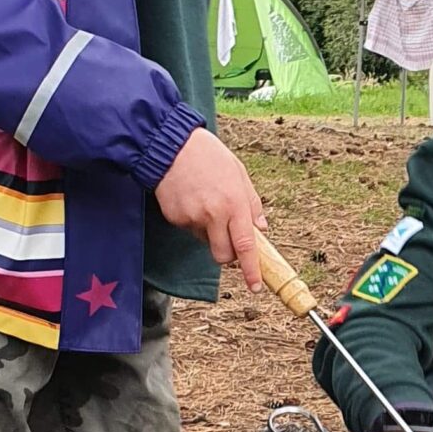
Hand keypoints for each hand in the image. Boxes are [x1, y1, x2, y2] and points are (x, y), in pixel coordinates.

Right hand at [153, 127, 267, 290]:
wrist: (171, 145)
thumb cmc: (209, 155)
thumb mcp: (239, 173)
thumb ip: (252, 203)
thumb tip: (261, 228)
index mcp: (234, 203)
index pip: (246, 246)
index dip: (252, 270)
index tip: (256, 286)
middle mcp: (214, 214)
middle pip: (223, 255)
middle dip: (228, 255)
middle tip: (227, 237)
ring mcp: (192, 218)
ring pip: (204, 241)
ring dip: (208, 232)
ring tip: (204, 201)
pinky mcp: (175, 218)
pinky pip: (188, 229)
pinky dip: (191, 220)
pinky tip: (190, 198)